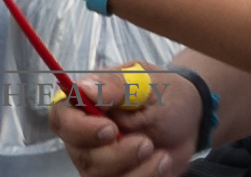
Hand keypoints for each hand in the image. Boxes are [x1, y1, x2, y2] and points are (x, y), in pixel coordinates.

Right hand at [50, 65, 200, 176]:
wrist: (188, 117)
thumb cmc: (162, 92)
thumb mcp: (144, 82)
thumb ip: (115, 85)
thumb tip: (84, 87)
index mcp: (85, 104)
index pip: (62, 119)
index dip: (79, 129)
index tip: (110, 130)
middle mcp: (86, 135)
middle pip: (82, 156)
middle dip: (117, 155)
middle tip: (146, 143)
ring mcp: (101, 160)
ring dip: (136, 171)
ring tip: (161, 155)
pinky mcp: (117, 176)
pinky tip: (161, 164)